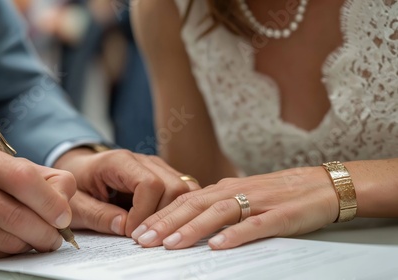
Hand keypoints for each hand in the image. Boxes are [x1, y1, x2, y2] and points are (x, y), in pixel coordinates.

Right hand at [0, 140, 75, 262]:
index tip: (63, 217)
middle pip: (15, 213)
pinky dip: (7, 252)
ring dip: (28, 244)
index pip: (23, 178)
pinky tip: (9, 243)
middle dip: (45, 231)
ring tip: (34, 239)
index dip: (50, 201)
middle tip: (55, 237)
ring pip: (3, 238)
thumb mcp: (1, 166)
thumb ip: (40, 177)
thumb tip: (66, 197)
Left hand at [54, 148, 200, 235]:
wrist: (79, 170)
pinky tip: (159, 225)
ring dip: (172, 215)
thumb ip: (97, 214)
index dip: (144, 213)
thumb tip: (124, 226)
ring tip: (152, 233)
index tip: (130, 232)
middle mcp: (143, 160)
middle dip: (162, 217)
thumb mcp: (76, 204)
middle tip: (142, 237)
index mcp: (119, 161)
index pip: (149, 184)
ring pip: (184, 189)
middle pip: (173, 186)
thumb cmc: (76, 186)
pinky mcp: (163, 177)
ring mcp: (156, 167)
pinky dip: (175, 211)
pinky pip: (181, 193)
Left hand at [131, 167, 338, 249]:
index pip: (185, 201)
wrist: (322, 185)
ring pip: (218, 213)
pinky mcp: (280, 215)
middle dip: (165, 223)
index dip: (160, 215)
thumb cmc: (280, 192)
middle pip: (194, 205)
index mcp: (225, 188)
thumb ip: (219, 204)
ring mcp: (258, 202)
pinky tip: (218, 246)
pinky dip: (235, 234)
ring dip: (192, 229)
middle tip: (142, 239)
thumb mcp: (244, 194)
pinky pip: (255, 225)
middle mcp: (236, 191)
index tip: (139, 230)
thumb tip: (190, 216)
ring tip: (169, 244)